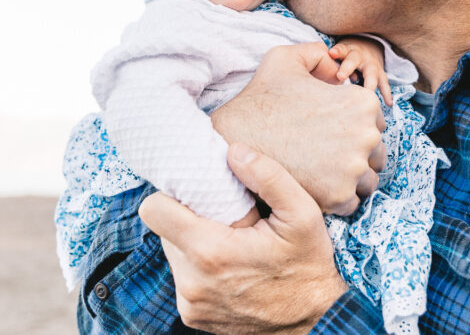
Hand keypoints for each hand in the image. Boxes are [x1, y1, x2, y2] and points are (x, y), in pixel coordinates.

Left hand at [140, 143, 347, 333]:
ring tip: (232, 243)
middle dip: (189, 218)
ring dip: (194, 242)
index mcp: (211, 252)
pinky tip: (231, 266)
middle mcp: (192, 282)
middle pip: (164, 230)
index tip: (198, 191)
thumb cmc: (309, 265)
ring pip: (173, 253)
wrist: (315, 321)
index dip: (171, 194)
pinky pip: (183, 277)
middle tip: (226, 218)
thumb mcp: (302, 214)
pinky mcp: (192, 316)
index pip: (154, 210)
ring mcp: (190, 303)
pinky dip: (200, 267)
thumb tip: (233, 151)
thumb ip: (268, 177)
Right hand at [211, 43, 385, 214]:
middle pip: (376, 151)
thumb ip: (315, 53)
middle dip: (356, 152)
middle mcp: (366, 136)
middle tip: (325, 152)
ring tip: (322, 171)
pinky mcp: (339, 197)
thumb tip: (334, 59)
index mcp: (362, 103)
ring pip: (368, 178)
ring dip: (351, 178)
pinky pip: (353, 202)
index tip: (331, 130)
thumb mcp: (285, 58)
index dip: (354, 125)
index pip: (376, 120)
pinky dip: (337, 198)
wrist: (232, 139)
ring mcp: (354, 169)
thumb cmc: (260, 99)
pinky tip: (315, 186)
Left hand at [329, 38, 392, 105]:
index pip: (342, 50)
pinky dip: (387, 93)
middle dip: (348, 68)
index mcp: (349, 50)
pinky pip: (384, 84)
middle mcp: (362, 57)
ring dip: (370, 85)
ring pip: (372, 74)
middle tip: (340, 76)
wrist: (368, 47)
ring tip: (368, 96)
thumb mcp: (340, 51)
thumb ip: (332, 58)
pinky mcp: (380, 75)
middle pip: (355, 61)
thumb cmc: (347, 54)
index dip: (337, 52)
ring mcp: (373, 66)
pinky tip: (389, 103)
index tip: (331, 53)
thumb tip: (321, 66)